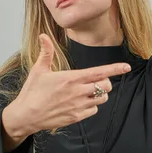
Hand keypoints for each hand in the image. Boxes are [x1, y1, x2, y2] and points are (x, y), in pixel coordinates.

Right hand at [6, 34, 130, 134]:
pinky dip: (92, 106)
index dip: (115, 69)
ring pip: (102, 98)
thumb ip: (46, 52)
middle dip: (105, 81)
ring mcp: (78, 106)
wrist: (26, 115)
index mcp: (71, 78)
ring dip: (100, 94)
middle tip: (97, 81)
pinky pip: (93, 110)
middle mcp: (77, 92)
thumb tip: (43, 35)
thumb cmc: (32, 91)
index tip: (126, 67)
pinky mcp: (76, 117)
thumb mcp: (38, 70)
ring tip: (89, 91)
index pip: (99, 72)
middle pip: (105, 85)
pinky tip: (82, 103)